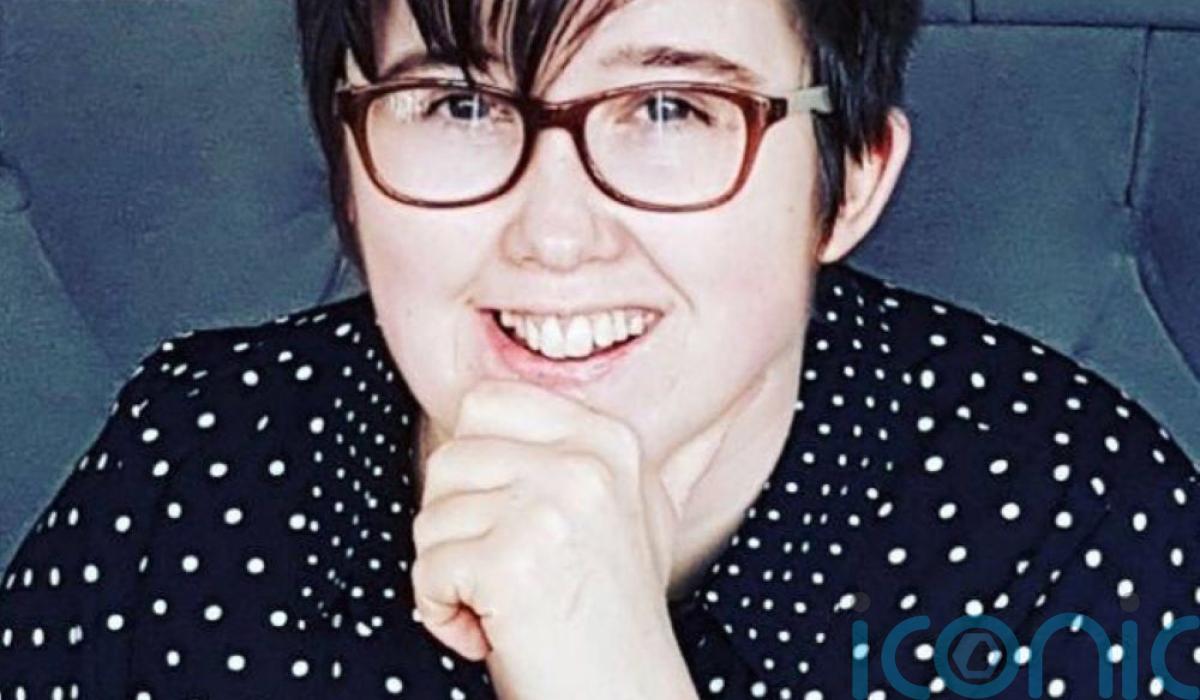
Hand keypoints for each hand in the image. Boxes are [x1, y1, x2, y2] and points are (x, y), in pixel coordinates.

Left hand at [410, 376, 762, 696]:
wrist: (623, 699)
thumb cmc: (620, 617)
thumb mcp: (652, 517)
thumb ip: (674, 458)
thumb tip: (740, 403)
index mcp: (608, 439)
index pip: (484, 401)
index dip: (474, 466)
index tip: (509, 517)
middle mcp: (584, 463)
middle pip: (448, 458)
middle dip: (454, 525)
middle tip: (508, 572)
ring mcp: (551, 510)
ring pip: (430, 517)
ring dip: (449, 575)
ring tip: (507, 605)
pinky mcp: (512, 562)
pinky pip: (427, 569)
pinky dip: (442, 614)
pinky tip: (493, 632)